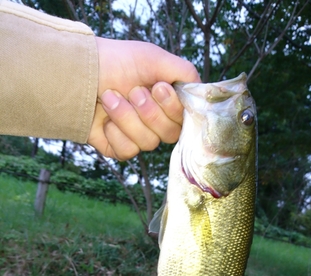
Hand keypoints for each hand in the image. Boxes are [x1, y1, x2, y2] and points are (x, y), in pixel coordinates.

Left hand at [88, 39, 200, 159]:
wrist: (80, 71)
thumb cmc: (118, 62)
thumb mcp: (155, 58)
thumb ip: (185, 73)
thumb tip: (201, 91)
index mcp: (168, 104)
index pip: (184, 120)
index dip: (171, 108)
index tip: (157, 87)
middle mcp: (156, 123)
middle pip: (168, 135)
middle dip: (148, 112)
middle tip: (133, 92)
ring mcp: (137, 137)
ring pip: (147, 144)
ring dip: (126, 118)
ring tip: (110, 98)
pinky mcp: (118, 149)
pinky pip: (127, 152)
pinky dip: (114, 133)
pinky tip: (104, 119)